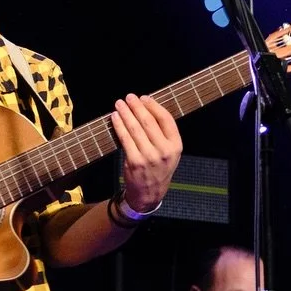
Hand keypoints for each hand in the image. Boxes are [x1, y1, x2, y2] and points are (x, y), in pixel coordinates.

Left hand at [114, 94, 182, 213]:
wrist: (149, 193)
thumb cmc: (158, 169)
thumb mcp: (169, 153)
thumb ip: (163, 134)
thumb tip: (147, 109)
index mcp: (176, 145)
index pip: (166, 119)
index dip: (153, 106)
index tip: (144, 98)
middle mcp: (164, 151)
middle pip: (149, 122)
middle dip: (137, 106)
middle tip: (129, 97)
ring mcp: (149, 156)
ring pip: (135, 129)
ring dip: (125, 113)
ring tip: (119, 104)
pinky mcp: (134, 161)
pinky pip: (125, 139)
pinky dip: (119, 126)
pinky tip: (115, 118)